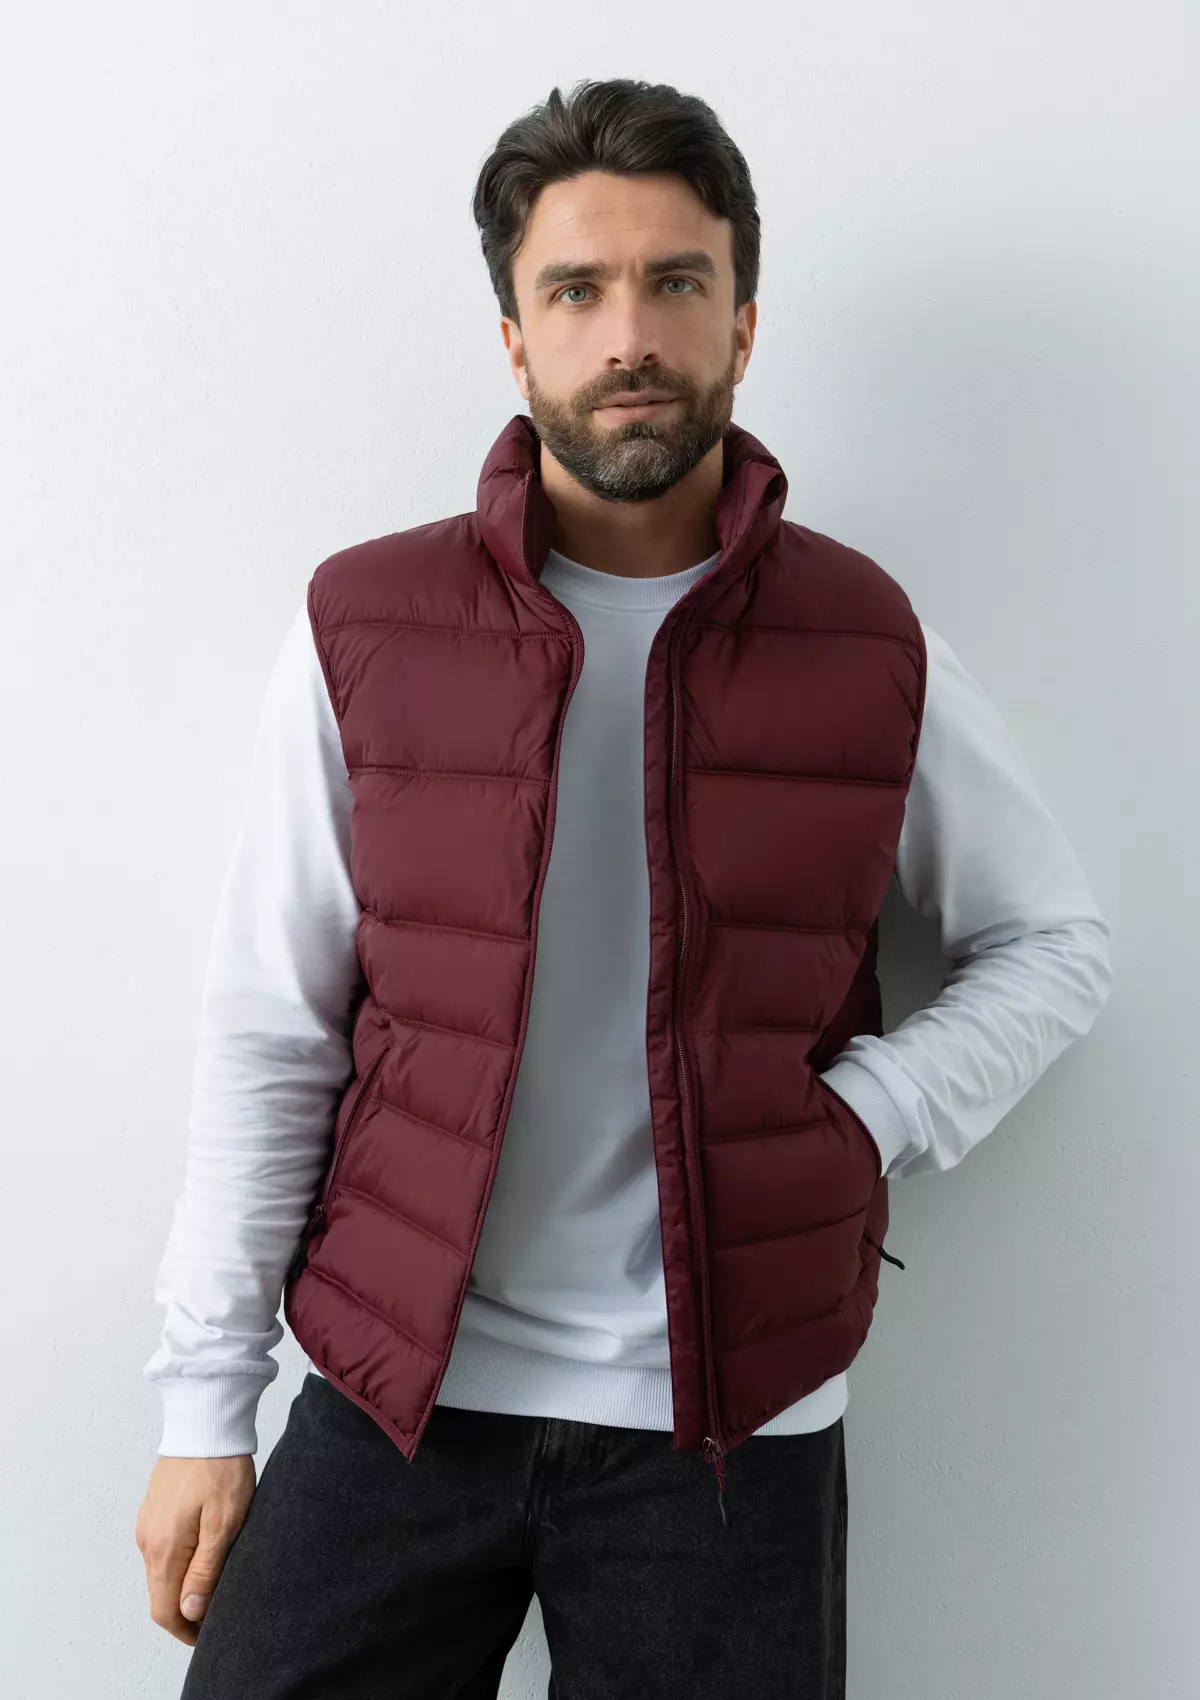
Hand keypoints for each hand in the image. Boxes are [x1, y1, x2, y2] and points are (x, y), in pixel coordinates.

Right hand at [134, 1455, 255, 1645]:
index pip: (163, 1610)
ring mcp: (147, 1525)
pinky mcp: (153, 1512)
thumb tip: (190, 1611)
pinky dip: (180, 1561)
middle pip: (160, 1594)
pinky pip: (162, 1550)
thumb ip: (205, 1570)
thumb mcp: (224, 1523)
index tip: (208, 1631)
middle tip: (218, 1605)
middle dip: (186, 1608)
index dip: (185, 1629)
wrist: (205, 1422)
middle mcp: (147, 1540)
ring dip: (183, 1583)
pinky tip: (204, 1550)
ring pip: (161, 1572)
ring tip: (216, 1576)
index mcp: (164, 1547)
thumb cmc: (220, 1468)